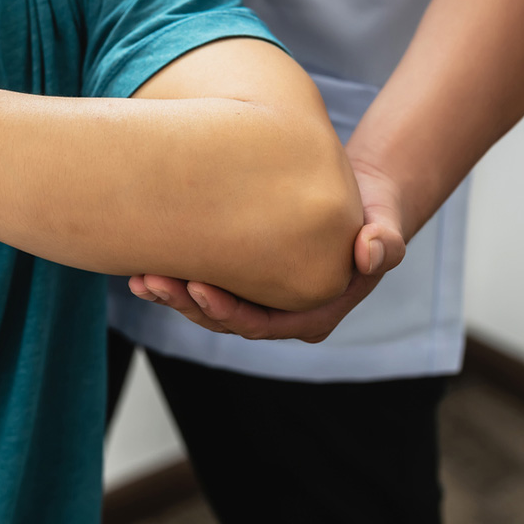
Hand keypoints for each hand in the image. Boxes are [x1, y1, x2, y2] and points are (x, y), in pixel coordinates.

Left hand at [129, 158, 407, 343]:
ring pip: (204, 307)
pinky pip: (200, 283)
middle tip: (153, 280)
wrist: (357, 198)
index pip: (263, 325)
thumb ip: (384, 241)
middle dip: (186, 303)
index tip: (199, 286)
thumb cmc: (373, 213)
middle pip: (224, 320)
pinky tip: (139, 266)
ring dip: (170, 294)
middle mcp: (279, 314)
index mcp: (312, 313)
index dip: (228, 311)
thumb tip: (372, 253)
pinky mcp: (238, 278)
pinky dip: (172, 278)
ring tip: (138, 278)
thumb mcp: (385, 224)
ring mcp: (255, 299)